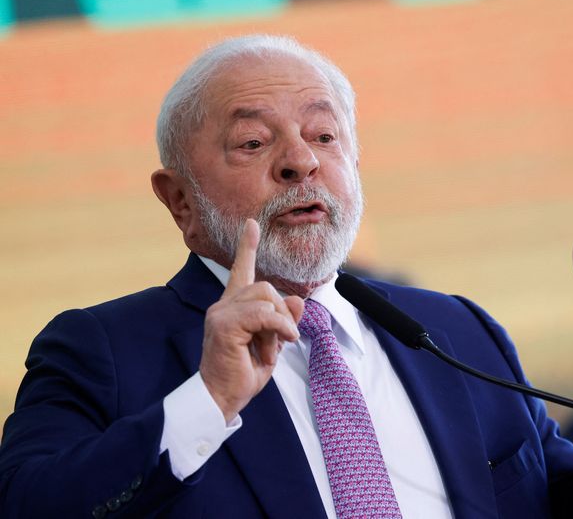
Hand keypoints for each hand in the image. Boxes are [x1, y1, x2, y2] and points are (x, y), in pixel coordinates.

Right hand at [199, 219, 303, 421]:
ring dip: (279, 323)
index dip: (247, 246)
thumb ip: (284, 321)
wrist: (222, 399)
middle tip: (279, 340)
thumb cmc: (243, 374)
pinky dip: (279, 326)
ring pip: (265, 297)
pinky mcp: (224, 325)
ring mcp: (221, 313)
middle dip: (281, 312)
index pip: (240, 270)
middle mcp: (223, 305)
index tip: (252, 225)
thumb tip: (298, 299)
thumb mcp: (273, 345)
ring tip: (273, 347)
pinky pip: (263, 314)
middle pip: (264, 286)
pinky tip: (282, 342)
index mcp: (233, 308)